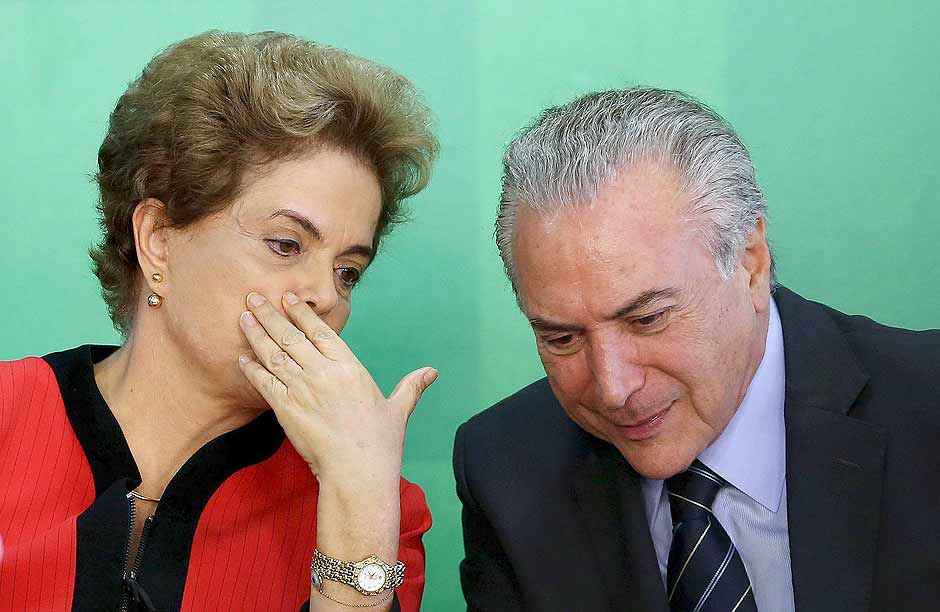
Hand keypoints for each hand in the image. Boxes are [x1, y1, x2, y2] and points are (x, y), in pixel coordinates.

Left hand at [237, 291, 437, 486]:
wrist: (357, 472)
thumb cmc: (380, 443)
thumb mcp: (398, 409)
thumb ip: (410, 386)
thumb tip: (431, 372)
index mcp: (349, 367)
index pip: (321, 332)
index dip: (302, 313)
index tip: (289, 298)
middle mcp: (323, 372)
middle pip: (291, 336)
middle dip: (270, 315)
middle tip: (253, 298)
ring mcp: (302, 389)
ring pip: (274, 354)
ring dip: (257, 335)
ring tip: (244, 319)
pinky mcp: (285, 408)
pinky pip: (264, 383)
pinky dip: (252, 369)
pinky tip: (243, 359)